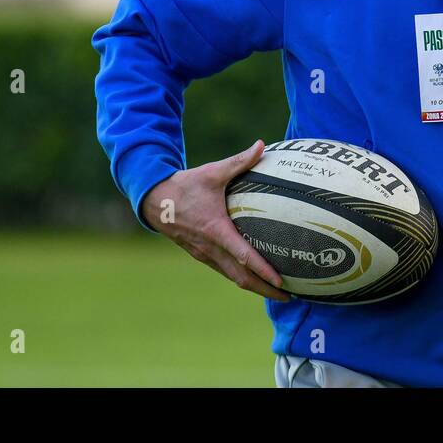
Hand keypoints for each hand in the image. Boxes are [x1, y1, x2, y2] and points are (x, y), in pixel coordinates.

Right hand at [141, 140, 289, 301]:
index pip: (244, 256)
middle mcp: (211, 248)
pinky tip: (255, 279)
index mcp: (216, 230)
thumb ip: (240, 161)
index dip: (263, 271)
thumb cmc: (185, 186)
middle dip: (265, 290)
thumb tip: (261, 145)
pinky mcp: (201, 255)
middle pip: (241, 277)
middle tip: (288, 297)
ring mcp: (205, 255)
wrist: (154, 201)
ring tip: (277, 293)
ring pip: (233, 278)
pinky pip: (225, 271)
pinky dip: (241, 278)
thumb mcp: (213, 172)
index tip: (281, 282)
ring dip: (255, 288)